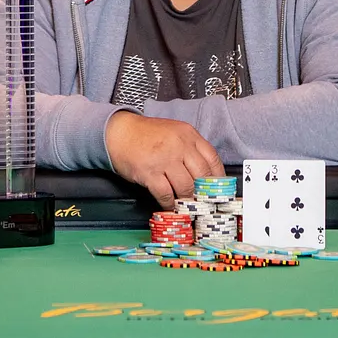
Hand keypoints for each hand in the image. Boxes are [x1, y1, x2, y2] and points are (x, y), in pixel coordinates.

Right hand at [104, 110, 223, 208]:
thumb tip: (206, 175)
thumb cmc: (147, 135)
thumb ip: (190, 148)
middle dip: (204, 192)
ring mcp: (164, 159)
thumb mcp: (174, 133)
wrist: (119, 132)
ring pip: (186, 187)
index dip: (218, 178)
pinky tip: (169, 205)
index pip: (212, 159)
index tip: (218, 190)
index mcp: (188, 134)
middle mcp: (179, 145)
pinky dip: (169, 204)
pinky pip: (166, 194)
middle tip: (204, 202)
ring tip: (187, 206)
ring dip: (187, 200)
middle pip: (202, 175)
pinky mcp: (149, 172)